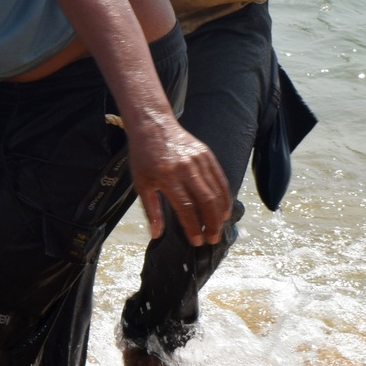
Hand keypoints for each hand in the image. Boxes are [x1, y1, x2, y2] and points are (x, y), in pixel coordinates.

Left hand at [126, 119, 229, 245]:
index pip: (186, 207)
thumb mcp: (141, 183)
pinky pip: (220, 179)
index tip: (197, 241)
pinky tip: (224, 209)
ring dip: (220, 212)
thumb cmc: (143, 156)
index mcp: (167, 176)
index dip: (193, 227)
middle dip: (211, 224)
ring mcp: (199, 160)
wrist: (153, 124)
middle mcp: (186, 168)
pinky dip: (224, 196)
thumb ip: (151, 209)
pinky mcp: (207, 155)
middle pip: (206, 201)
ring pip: (216, 191)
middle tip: (212, 239)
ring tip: (219, 228)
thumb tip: (156, 234)